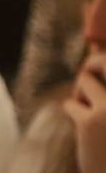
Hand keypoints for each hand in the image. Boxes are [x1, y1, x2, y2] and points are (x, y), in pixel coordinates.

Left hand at [63, 52, 105, 172]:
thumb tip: (94, 50)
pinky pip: (71, 103)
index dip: (104, 61)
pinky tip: (80, 122)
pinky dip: (71, 109)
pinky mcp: (91, 122)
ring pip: (85, 78)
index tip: (98, 75)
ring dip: (81, 91)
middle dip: (91, 65)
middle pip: (105, 59)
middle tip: (88, 81)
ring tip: (88, 110)